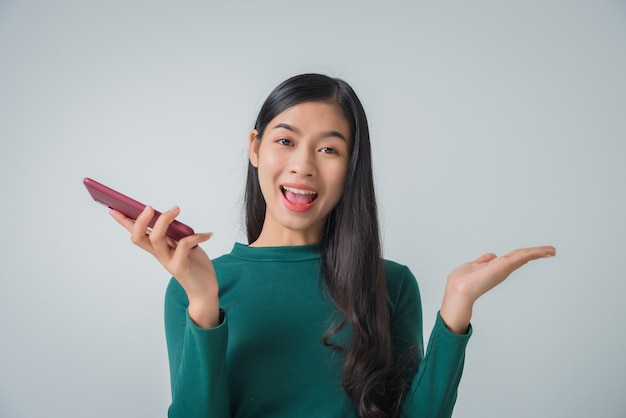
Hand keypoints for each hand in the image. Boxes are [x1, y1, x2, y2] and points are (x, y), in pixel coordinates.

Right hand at [110, 205, 219, 327]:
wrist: (205, 291)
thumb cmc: (195, 266)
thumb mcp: (184, 246)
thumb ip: (176, 234)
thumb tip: (171, 215)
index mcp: (158, 249)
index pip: (136, 234)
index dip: (124, 223)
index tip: (113, 209)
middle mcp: (160, 255)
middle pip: (139, 237)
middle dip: (140, 221)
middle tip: (149, 207)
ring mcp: (168, 262)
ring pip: (156, 239)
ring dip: (164, 221)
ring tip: (176, 209)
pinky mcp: (180, 267)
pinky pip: (183, 245)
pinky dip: (196, 236)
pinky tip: (208, 234)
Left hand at [440, 245, 555, 333]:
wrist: (459, 290)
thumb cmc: (461, 282)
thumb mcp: (473, 266)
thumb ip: (483, 261)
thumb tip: (491, 256)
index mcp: (494, 267)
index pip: (512, 257)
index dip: (525, 254)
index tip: (536, 252)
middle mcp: (501, 268)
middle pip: (521, 256)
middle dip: (536, 253)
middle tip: (551, 251)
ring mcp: (504, 267)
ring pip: (523, 256)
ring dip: (538, 252)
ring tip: (552, 250)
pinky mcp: (505, 266)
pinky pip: (521, 257)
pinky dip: (532, 253)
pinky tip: (543, 251)